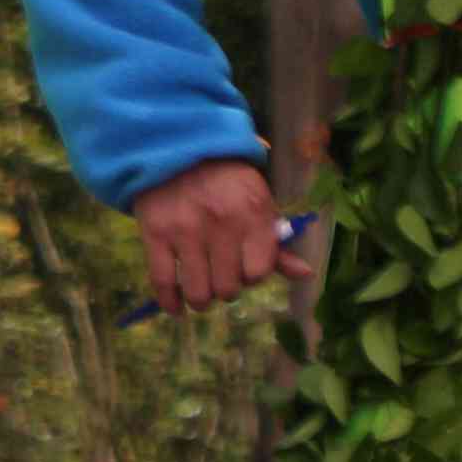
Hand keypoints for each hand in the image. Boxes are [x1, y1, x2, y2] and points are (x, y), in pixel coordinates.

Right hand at [130, 158, 316, 316]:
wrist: (177, 153)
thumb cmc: (226, 182)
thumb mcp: (258, 204)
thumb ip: (276, 243)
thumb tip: (306, 275)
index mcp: (253, 214)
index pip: (258, 272)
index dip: (253, 276)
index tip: (245, 269)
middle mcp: (221, 224)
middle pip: (228, 287)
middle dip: (227, 291)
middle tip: (222, 281)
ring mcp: (185, 230)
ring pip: (198, 290)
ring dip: (202, 300)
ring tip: (202, 295)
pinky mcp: (155, 234)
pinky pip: (162, 280)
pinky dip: (169, 301)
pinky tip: (175, 308)